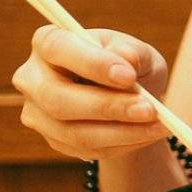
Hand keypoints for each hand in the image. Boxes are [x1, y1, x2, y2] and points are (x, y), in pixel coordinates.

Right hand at [11, 25, 170, 163]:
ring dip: (122, 131)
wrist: (129, 98)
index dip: (92, 63)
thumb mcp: (139, 53)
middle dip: (108, 107)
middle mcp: (32, 78)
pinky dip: (123, 143)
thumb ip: (133, 53)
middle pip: (57, 99)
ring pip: (73, 132)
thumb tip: (126, 58)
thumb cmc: (129, 65)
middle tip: (150, 110)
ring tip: (159, 124)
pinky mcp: (53, 140)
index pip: (59, 48)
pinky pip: (87, 149)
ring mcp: (37, 113)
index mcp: (48, 42)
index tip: (128, 76)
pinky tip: (149, 134)